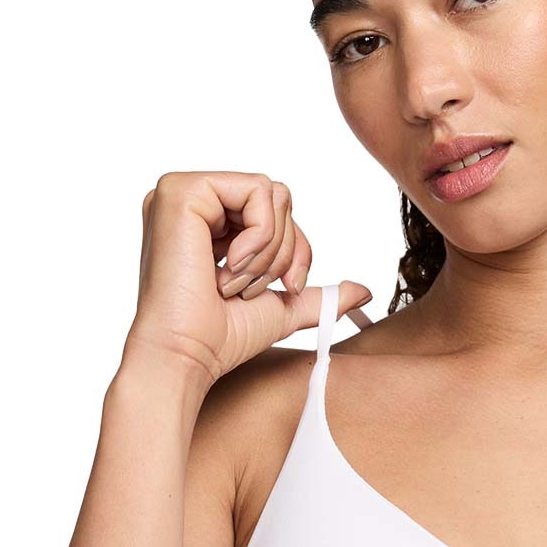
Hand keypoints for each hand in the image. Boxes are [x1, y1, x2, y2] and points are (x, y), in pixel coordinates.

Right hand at [122, 170, 371, 385]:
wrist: (189, 356)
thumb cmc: (222, 337)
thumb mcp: (281, 308)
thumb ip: (316, 294)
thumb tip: (366, 292)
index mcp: (206, 219)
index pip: (278, 209)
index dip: (297, 250)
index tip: (285, 288)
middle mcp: (191, 199)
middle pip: (278, 197)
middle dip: (283, 251)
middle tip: (250, 289)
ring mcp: (181, 191)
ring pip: (271, 192)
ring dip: (270, 249)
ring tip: (235, 282)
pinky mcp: (181, 191)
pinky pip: (256, 190)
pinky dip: (259, 236)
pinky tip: (228, 267)